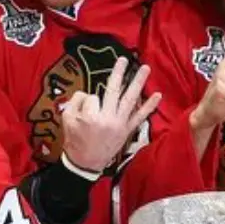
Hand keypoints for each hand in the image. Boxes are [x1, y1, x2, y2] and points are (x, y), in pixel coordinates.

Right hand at [61, 59, 160, 174]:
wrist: (84, 164)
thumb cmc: (74, 142)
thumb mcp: (66, 120)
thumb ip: (74, 102)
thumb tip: (87, 94)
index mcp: (91, 116)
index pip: (91, 97)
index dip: (86, 102)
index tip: (82, 113)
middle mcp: (108, 118)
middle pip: (114, 91)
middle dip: (119, 73)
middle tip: (125, 59)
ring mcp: (120, 124)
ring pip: (130, 100)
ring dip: (138, 83)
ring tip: (145, 68)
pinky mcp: (127, 131)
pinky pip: (139, 117)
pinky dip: (149, 107)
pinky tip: (158, 96)